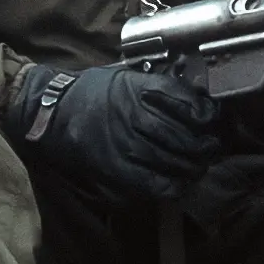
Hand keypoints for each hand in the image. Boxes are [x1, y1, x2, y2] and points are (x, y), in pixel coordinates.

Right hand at [6, 62, 220, 205]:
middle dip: (206, 145)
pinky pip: (156, 184)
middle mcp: (136, 117)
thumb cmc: (89, 93)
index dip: (207, 115)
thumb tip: (192, 100)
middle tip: (211, 148)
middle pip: (186, 137)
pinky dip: (174, 186)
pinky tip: (179, 183)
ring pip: (176, 163)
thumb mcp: (124, 78)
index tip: (212, 120)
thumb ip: (155, 86)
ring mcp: (127, 146)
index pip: (187, 104)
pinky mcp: (117, 171)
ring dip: (194, 167)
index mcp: (140, 90)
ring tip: (198, 166)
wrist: (50, 113)